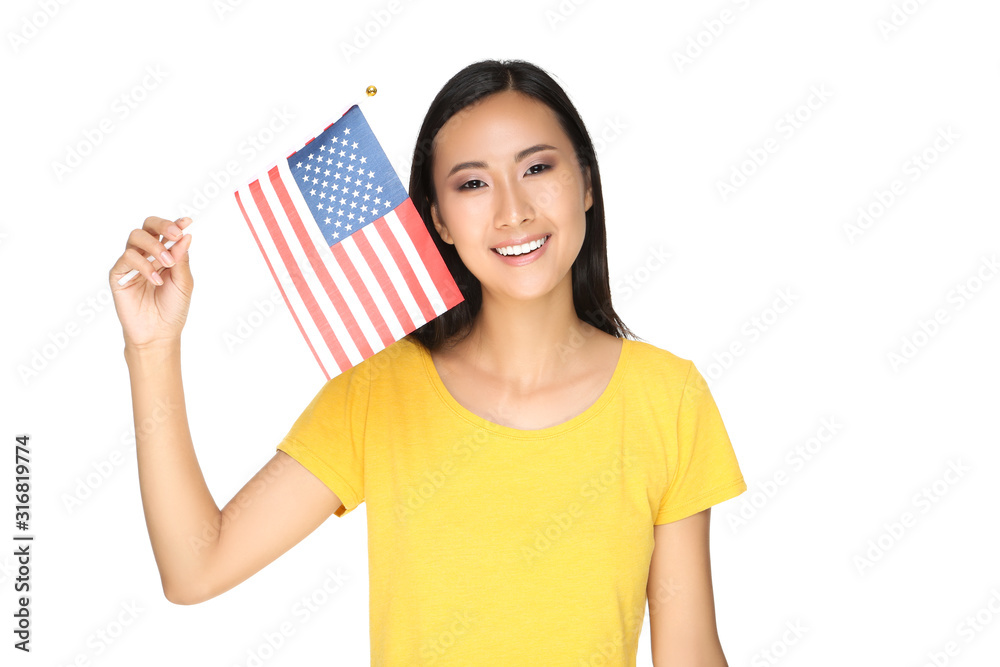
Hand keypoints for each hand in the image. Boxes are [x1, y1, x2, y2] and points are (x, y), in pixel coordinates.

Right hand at [109, 216, 194, 349]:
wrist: (159, 333)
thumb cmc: (173, 308)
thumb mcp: (183, 282)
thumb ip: (182, 259)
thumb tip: (186, 235)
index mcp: (165, 254)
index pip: (166, 232)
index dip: (175, 224)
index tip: (187, 222)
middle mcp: (147, 255)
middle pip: (147, 227)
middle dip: (162, 225)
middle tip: (176, 234)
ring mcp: (131, 263)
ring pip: (135, 237)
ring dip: (154, 247)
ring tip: (167, 263)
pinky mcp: (119, 275)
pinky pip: (127, 258)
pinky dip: (144, 265)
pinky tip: (156, 280)